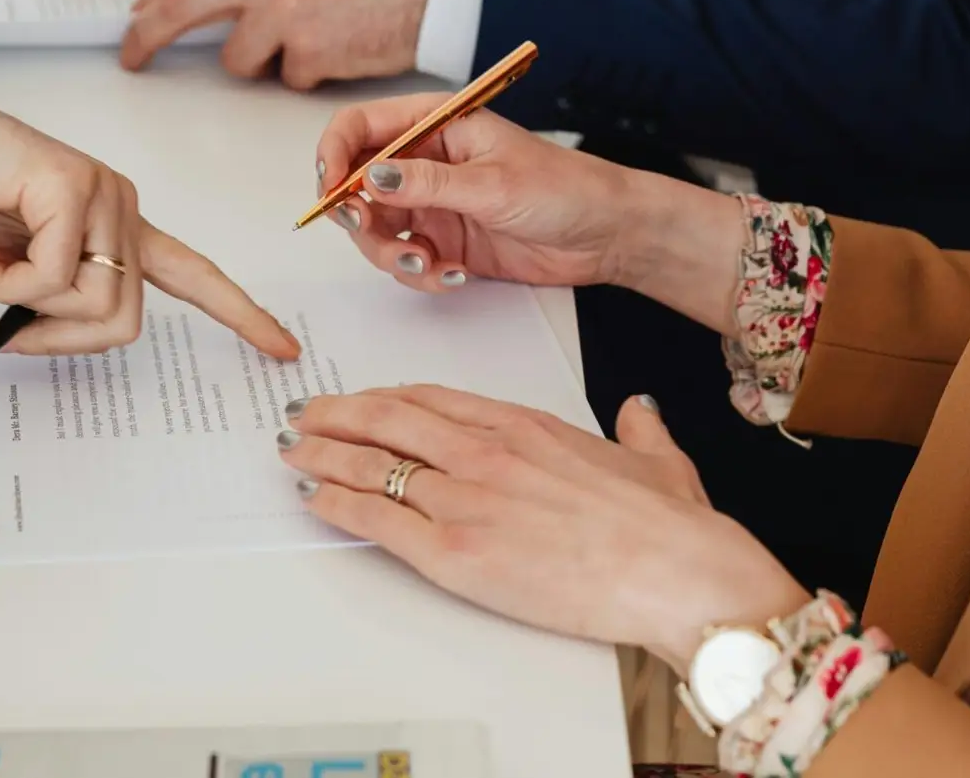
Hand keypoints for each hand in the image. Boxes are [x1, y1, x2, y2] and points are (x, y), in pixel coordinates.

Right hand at [0, 84, 299, 360]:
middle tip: (1, 330)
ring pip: (96, 305)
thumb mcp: (6, 277)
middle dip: (56, 340)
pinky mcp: (74, 187)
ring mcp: (104, 194)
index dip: (239, 314)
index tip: (283, 349)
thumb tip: (42, 340)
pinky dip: (6, 281)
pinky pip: (55, 278)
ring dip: (29, 308)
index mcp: (115, 226)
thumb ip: (47, 307)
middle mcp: (122, 207)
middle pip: (123, 322)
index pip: (193, 275)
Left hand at [120, 0, 444, 86]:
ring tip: (309, 41)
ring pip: (236, 60)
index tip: (135, 20)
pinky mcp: (307, 51)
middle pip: (178, 8)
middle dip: (145, 36)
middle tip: (131, 58)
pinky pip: (284, 79)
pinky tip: (336, 49)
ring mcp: (282, 12)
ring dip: (263, 64)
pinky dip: (306, 75)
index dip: (151, 1)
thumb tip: (197, 2)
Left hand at [279, 386, 809, 668]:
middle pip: (388, 419)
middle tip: (306, 413)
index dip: (386, 397)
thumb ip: (637, 431)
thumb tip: (636, 413)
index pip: (433, 398)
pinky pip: (377, 519)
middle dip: (337, 414)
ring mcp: (467, 499)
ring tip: (293, 450)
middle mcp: (486, 451)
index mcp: (524, 424)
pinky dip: (337, 503)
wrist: (676, 572)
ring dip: (322, 454)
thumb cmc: (668, 527)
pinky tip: (313, 497)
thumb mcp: (656, 458)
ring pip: (372, 463)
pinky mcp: (456, 553)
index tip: (363, 398)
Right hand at [313, 94, 746, 331]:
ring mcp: (432, 204)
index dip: (334, 154)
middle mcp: (425, 163)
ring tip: (426, 266)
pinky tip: (454, 276)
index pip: (360, 127)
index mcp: (435, 125)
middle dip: (356, 215)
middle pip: (356, 184)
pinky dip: (419, 274)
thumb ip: (427, 184)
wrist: (608, 235)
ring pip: (376, 230)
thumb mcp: (492, 184)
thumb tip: (370, 177)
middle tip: (372, 233)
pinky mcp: (444, 242)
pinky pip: (406, 261)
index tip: (331, 188)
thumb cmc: (565, 188)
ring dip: (389, 253)